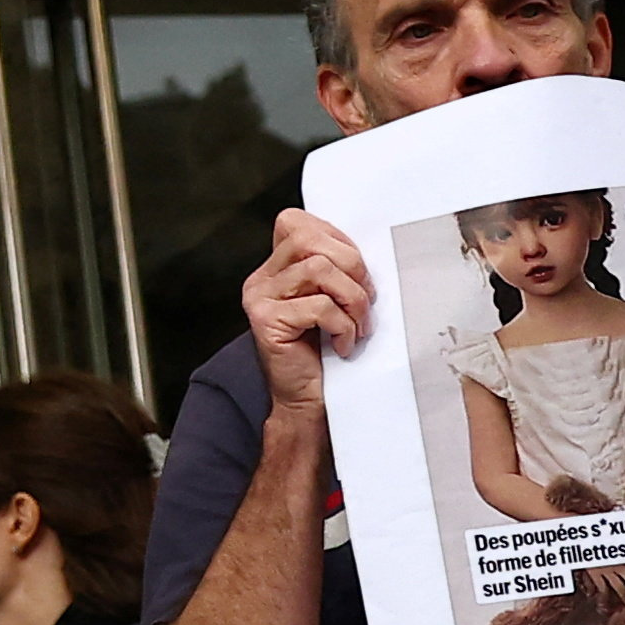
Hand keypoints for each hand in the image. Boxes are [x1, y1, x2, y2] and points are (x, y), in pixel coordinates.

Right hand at [243, 210, 374, 410]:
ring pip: (318, 269)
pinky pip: (319, 306)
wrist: (308, 402)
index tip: (356, 273)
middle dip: (352, 266)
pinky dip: (343, 325)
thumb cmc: (326, 351)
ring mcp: (259, 299)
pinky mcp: (266, 322)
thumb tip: (365, 248)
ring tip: (358, 325)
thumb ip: (336, 270)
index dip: (336, 238)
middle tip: (364, 300)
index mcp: (274, 267)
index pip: (296, 222)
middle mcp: (260, 279)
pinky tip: (343, 344)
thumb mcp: (333, 300)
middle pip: (309, 239)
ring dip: (352, 299)